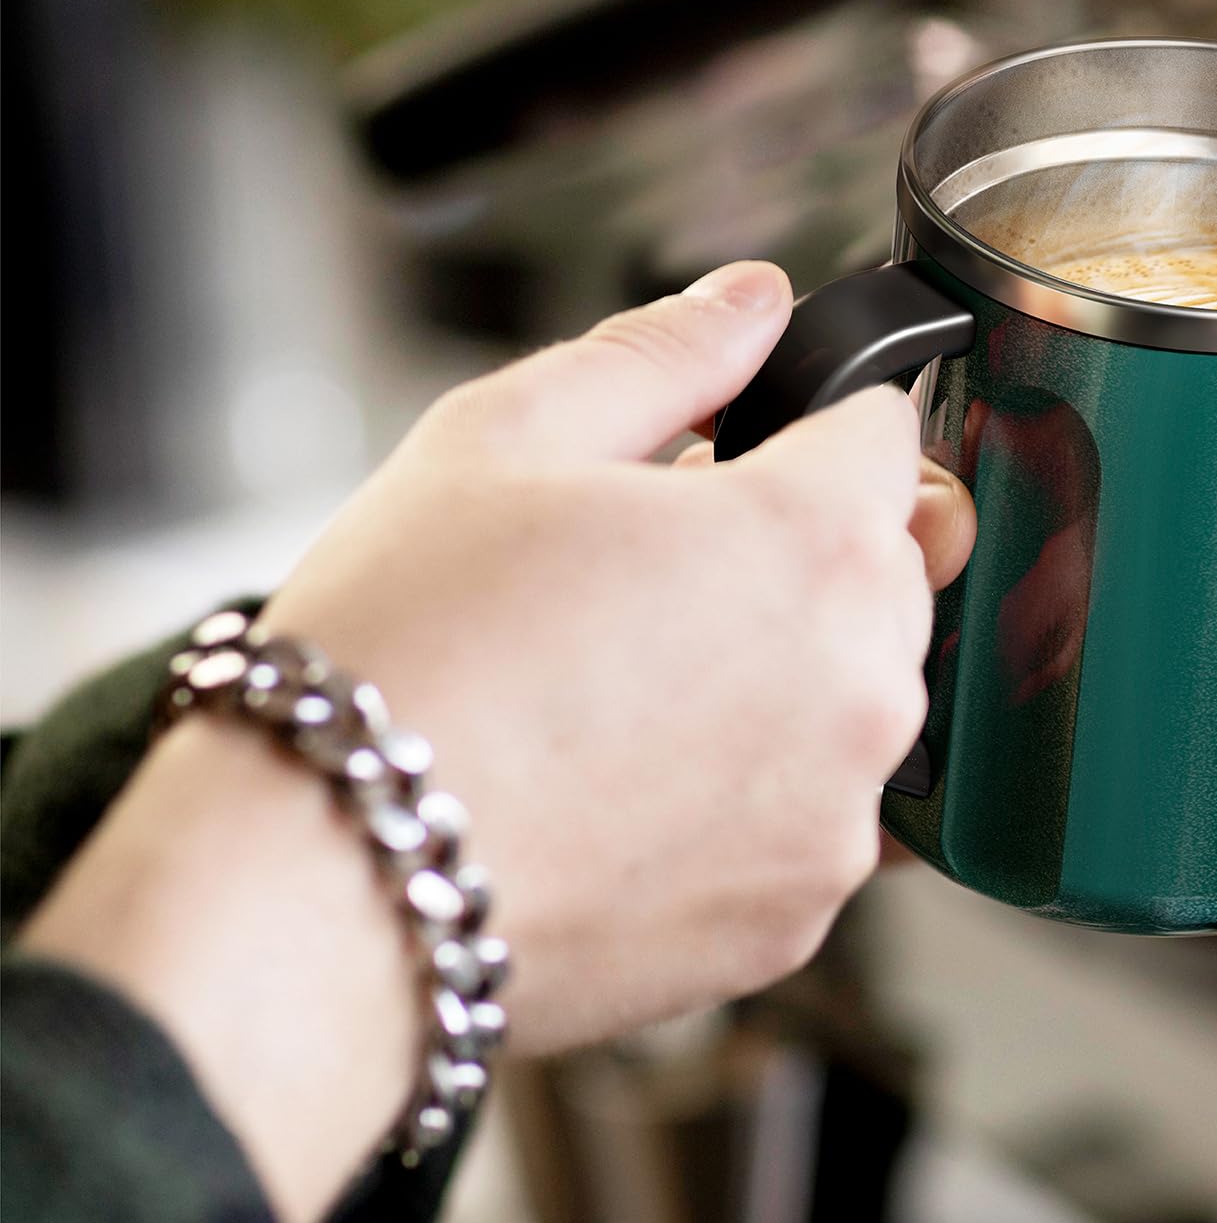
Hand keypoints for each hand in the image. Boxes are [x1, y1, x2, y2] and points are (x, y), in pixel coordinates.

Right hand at [23, 263, 974, 1222]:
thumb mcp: (506, 436)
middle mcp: (863, 684)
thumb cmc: (401, 657)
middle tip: (650, 574)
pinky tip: (632, 787)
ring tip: (625, 689)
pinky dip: (755, 793)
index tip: (735, 456)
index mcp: (815, 540)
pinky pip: (817, 815)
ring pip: (859, 695)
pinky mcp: (798, 921)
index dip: (803, 426)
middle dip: (801, 548)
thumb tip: (755, 301)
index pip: (883, 430)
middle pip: (889, 566)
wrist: (320, 892)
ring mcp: (839, 815)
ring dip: (785, 673)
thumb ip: (664, 353)